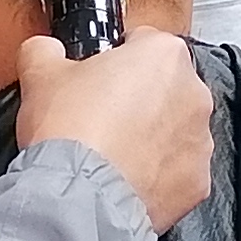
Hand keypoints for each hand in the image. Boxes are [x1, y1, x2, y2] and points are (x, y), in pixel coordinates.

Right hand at [16, 24, 215, 231]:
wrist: (79, 197)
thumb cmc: (70, 132)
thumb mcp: (40, 73)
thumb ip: (46, 50)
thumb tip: (45, 51)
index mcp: (164, 55)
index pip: (142, 43)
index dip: (114, 59)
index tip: (97, 77)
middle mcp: (194, 93)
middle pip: (164, 87)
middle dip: (137, 99)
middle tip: (100, 118)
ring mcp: (200, 141)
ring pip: (174, 130)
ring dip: (149, 137)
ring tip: (111, 152)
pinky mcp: (198, 182)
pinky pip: (177, 171)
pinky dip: (156, 175)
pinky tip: (125, 178)